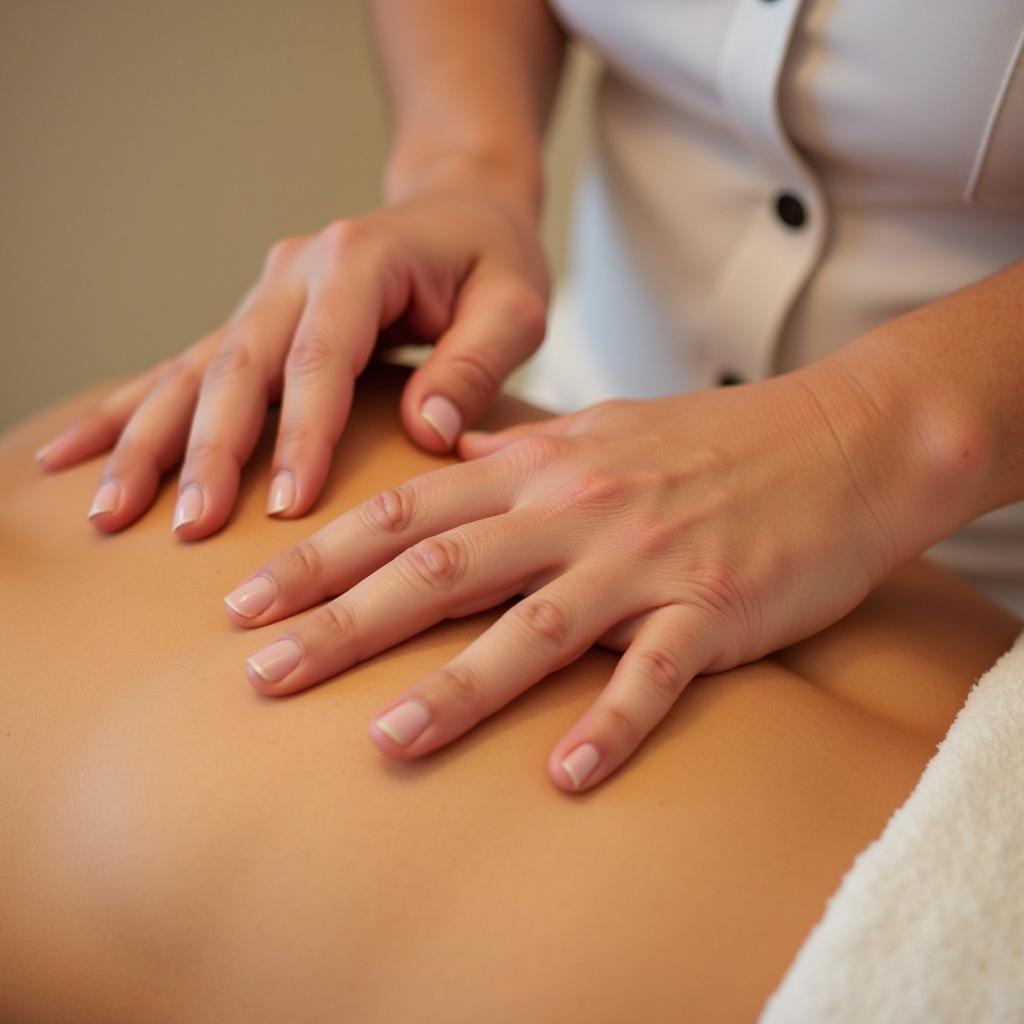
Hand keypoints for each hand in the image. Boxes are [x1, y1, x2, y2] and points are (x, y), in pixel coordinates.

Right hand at [35, 187, 547, 538]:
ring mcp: (265, 294)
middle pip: (240, 367)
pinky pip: (182, 370)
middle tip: (188, 527)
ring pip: (193, 372)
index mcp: (359, 260)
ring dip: (148, 441)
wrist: (458, 209)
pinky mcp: (253, 321)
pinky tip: (73, 455)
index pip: (322, 358)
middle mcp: (296, 272)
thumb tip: (429, 433)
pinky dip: (128, 413)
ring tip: (109, 510)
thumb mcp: (516, 304)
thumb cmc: (493, 261)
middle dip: (209, 451)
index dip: (302, 434)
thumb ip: (477, 363)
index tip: (285, 507)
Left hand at [223, 364, 908, 792]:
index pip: (406, 512)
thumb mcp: (599, 430)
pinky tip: (565, 777)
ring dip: (455, 688)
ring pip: (533, 627)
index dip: (319, 557)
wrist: (841, 439)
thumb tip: (444, 466)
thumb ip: (517, 457)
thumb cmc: (710, 439)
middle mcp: (579, 510)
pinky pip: (654, 674)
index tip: (246, 601)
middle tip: (261, 674)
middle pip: (440, 569)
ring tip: (384, 741)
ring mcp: (646, 560)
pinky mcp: (715, 609)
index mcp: (541, 467)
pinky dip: (611, 725)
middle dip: (343, 622)